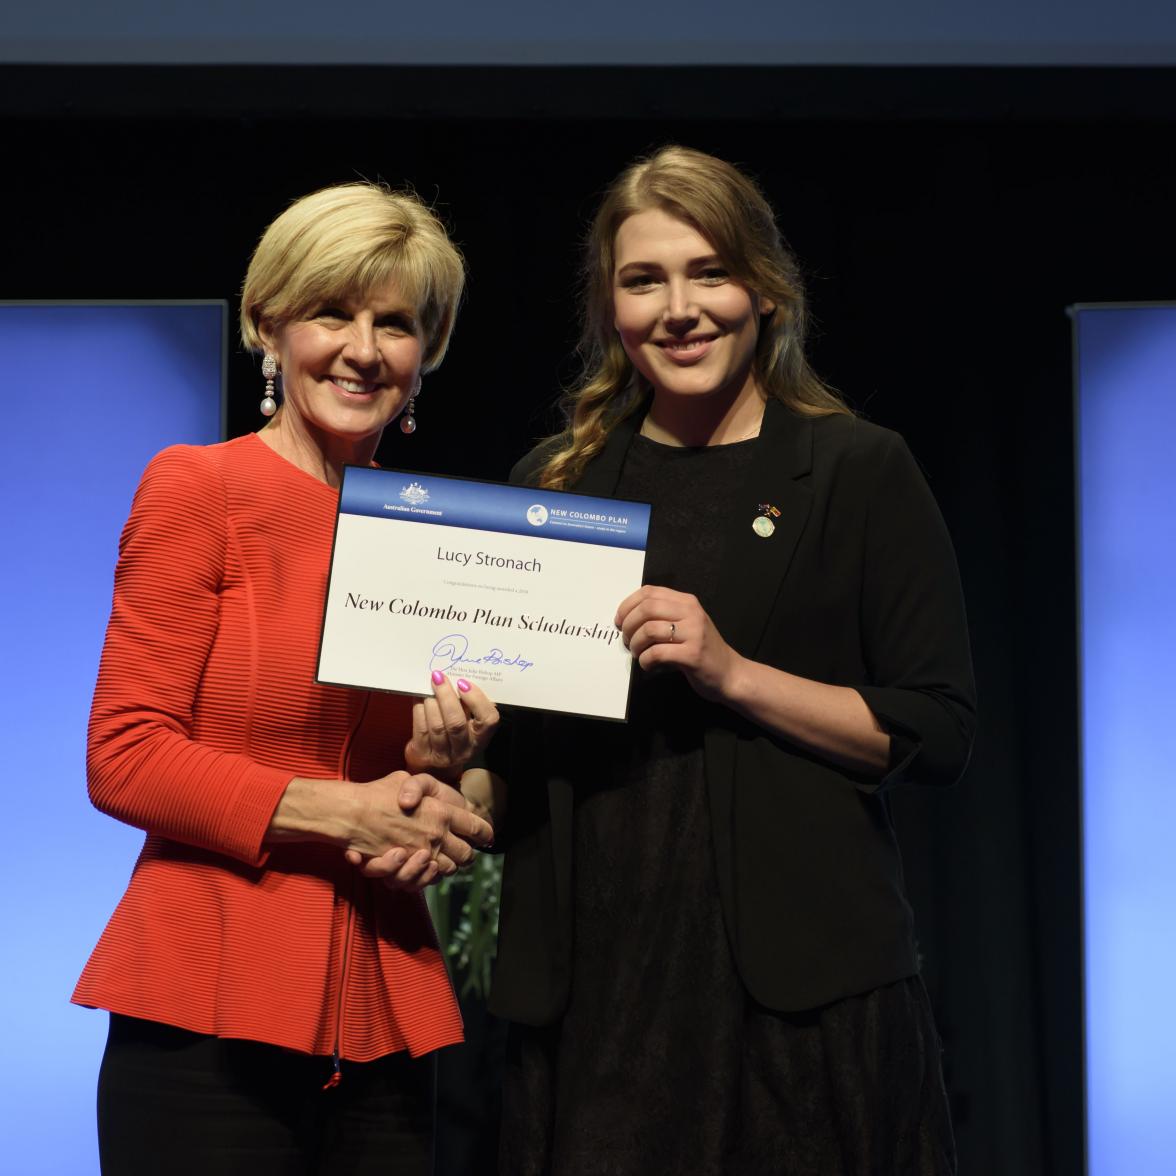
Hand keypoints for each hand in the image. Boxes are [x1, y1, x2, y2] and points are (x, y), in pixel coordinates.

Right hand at [346, 773, 492, 890]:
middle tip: (462, 849)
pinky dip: (426, 877)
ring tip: (440, 856)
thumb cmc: (378, 793)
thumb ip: (427, 788)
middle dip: (467, 855)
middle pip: (466, 856)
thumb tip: (442, 803)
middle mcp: (436, 836)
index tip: (486, 837)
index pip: (478, 829)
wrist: (351, 813)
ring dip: (446, 866)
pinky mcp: (406, 869)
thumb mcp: (408, 779)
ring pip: (447, 870)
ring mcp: (421, 854)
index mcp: (442, 812)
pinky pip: (425, 881)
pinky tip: (423, 866)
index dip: (486, 834)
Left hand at [404, 672, 498, 779]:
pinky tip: (419, 696)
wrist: (434, 763)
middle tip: (439, 677)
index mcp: (481, 738)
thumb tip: (458, 678)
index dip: (477, 700)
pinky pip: (421, 728)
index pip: (488, 720)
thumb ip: (469, 705)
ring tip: (428, 685)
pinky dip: (419, 709)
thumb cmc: (455, 733)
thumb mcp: (469, 722)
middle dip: (446, 697)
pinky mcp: (423, 753)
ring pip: (436, 725)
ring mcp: (443, 755)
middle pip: (456, 723)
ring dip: (430, 701)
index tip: (464, 683)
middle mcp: (464, 750)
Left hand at [615, 584, 743, 702]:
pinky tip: (648, 665)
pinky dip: (645, 661)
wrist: (731, 674)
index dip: (627, 605)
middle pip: (646, 608)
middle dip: (629, 625)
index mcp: (687, 602)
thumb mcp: (687, 624)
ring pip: (649, 630)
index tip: (620, 621)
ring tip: (638, 654)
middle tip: (628, 641)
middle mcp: (691, 613)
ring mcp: (694, 633)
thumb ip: (664, 615)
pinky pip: (657, 653)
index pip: (649, 592)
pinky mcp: (693, 654)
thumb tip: (627, 618)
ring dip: (636, 645)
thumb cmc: (703, 650)